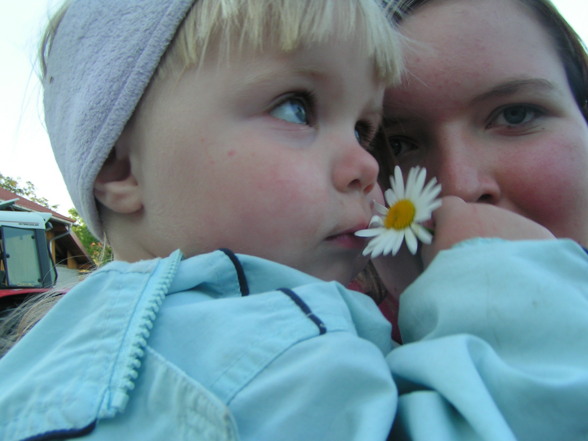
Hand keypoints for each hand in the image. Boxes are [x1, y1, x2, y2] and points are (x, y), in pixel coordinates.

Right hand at [421, 196, 554, 265]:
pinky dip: (520, 253)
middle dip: (473, 233)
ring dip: (498, 243)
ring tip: (497, 272)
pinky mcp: (537, 233)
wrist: (500, 288)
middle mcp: (485, 210)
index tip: (442, 237)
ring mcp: (513, 219)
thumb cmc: (456, 274)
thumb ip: (432, 245)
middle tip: (472, 262)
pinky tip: (517, 274)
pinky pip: (526, 240)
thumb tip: (435, 242)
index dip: (442, 220)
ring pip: (502, 228)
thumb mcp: (431, 261)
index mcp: (456, 213)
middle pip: (476, 217)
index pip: (444, 206)